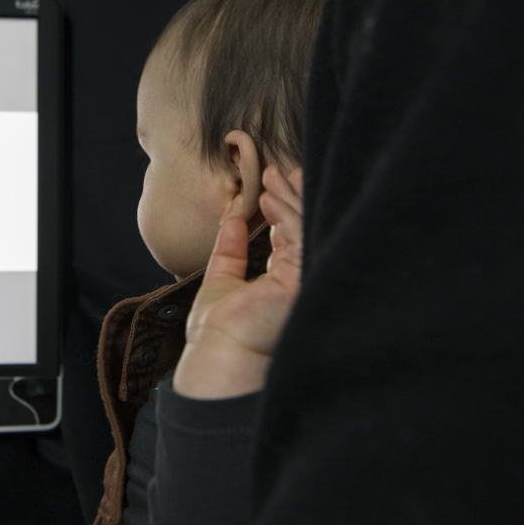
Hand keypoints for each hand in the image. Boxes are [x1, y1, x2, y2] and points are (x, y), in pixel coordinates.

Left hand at [173, 166, 303, 398]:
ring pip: (306, 229)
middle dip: (292, 198)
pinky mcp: (305, 282)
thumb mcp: (221, 280)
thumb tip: (233, 221)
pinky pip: (301, 238)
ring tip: (277, 176)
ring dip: (292, 199)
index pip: (289, 239)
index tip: (269, 189)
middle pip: (303, 230)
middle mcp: (299, 283)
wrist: (218, 352)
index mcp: (283, 284)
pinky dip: (289, 214)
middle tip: (279, 172)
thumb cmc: (218, 331)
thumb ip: (229, 252)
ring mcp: (306, 283)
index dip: (282, 212)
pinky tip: (274, 198)